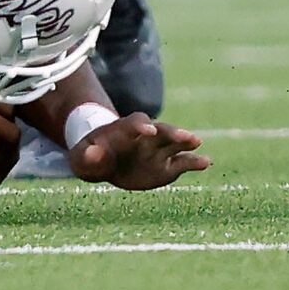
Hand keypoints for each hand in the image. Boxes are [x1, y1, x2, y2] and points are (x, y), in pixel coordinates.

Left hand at [70, 112, 210, 189]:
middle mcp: (143, 137)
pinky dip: (194, 162)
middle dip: (170, 132)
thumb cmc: (90, 157)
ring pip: (173, 143)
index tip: (148, 130)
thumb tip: (94, 152)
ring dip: (184, 141)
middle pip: (159, 130)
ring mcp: (157, 150)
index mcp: (121, 131)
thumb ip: (87, 156)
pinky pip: (182, 162)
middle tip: (184, 136)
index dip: (140, 126)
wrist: (104, 162)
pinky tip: (206, 162)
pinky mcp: (167, 165)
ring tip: (196, 142)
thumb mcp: (82, 158)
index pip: (132, 124)